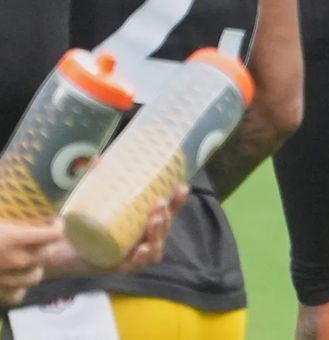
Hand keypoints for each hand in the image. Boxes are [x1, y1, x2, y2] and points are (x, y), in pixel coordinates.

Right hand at [0, 220, 64, 305]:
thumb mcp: (0, 219)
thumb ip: (17, 220)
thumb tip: (38, 216)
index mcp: (13, 238)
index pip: (53, 235)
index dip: (57, 226)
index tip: (54, 222)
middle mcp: (14, 260)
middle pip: (46, 255)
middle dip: (47, 245)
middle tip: (40, 239)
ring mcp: (4, 279)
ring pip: (36, 277)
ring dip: (36, 267)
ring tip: (28, 259)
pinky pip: (17, 295)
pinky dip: (19, 288)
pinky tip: (15, 277)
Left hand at [43, 185, 188, 278]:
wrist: (50, 247)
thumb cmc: (75, 224)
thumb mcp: (88, 201)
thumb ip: (94, 180)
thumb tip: (99, 157)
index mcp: (138, 225)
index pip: (163, 212)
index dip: (177, 201)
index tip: (182, 186)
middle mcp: (138, 240)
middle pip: (162, 230)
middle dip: (167, 217)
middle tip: (160, 204)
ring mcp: (129, 255)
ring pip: (153, 248)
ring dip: (158, 234)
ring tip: (154, 221)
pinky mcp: (115, 267)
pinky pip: (134, 265)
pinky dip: (141, 258)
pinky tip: (142, 249)